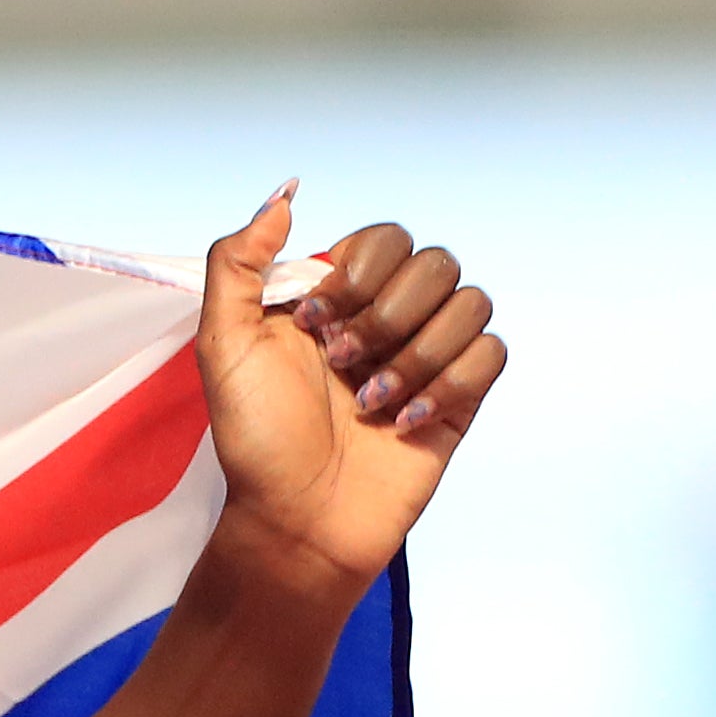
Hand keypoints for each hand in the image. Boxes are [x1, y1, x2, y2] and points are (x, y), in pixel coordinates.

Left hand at [192, 191, 506, 592]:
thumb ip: (238, 261)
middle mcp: (389, 318)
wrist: (297, 521)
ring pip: (472, 304)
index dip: (358, 273)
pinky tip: (404, 422)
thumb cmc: (257, 440)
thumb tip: (285, 195)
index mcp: (338, 297)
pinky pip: (492, 354)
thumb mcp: (223, 345)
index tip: (313, 323)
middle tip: (341, 365)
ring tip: (371, 403)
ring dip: (418, 355)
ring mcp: (429, 357)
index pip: (385, 238)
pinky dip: (450, 385)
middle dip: (387, 316)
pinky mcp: (461, 399)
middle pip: (436, 263)